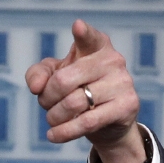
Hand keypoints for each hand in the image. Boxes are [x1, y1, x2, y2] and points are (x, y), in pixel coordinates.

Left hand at [24, 20, 145, 162]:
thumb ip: (38, 74)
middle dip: (47, 97)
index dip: (83, 33)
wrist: (108, 123)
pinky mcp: (126, 106)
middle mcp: (113, 60)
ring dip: (54, 116)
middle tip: (46, 104)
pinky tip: (52, 135)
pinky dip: (64, 132)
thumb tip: (37, 87)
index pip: (89, 37)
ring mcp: (122, 82)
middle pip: (64, 81)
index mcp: (97, 46)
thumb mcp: (54, 77)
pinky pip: (87, 122)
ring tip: (52, 119)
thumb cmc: (78, 91)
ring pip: (73, 103)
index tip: (77, 27)